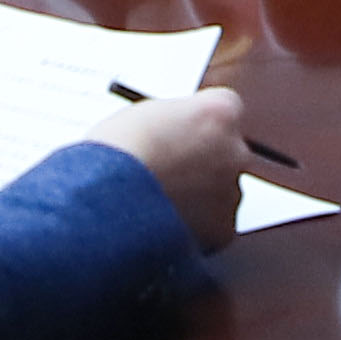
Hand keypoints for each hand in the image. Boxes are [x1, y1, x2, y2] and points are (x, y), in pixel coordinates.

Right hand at [98, 80, 247, 247]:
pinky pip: (213, 225)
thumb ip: (176, 121)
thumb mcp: (145, 114)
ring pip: (221, 191)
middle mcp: (235, 149)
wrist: (105, 200)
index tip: (182, 134)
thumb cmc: (115, 153)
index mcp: (220, 111)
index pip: (225, 110)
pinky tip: (164, 221)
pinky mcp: (223, 230)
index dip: (198, 125)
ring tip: (158, 198)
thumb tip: (178, 134)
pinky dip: (195, 226)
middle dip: (204, 161)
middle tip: (169, 170)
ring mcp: (232, 191)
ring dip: (200, 195)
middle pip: (228, 152)